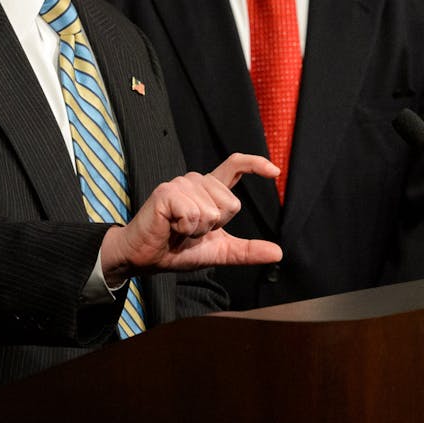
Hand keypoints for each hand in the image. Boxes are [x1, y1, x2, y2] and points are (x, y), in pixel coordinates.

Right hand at [100, 153, 282, 282]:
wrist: (146, 258)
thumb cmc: (178, 250)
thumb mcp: (219, 252)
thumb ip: (247, 251)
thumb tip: (277, 253)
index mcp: (210, 191)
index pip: (235, 166)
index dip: (256, 164)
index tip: (275, 171)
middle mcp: (196, 181)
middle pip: (231, 204)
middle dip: (215, 227)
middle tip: (191, 231)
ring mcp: (181, 184)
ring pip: (212, 212)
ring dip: (197, 231)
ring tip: (178, 230)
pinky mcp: (166, 192)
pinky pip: (193, 214)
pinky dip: (185, 229)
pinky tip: (170, 227)